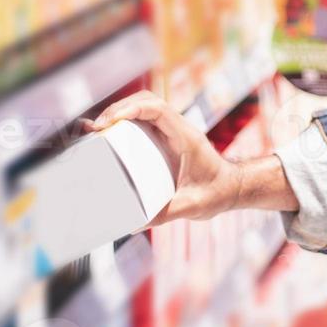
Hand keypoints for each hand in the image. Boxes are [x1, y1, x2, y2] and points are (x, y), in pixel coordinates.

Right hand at [83, 92, 299, 222]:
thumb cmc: (216, 192)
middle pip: (146, 102)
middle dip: (118, 108)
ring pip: (143, 108)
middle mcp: (178, 128)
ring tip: (96, 129)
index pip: (158, 109)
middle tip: (96, 128)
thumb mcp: (193, 205)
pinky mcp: (165, 138)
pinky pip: (143, 121)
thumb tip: (134, 224)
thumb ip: (168, 214)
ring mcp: (171, 131)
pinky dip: (124, 121)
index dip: (132, 109)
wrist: (231, 187)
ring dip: (119, 112)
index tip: (111, 121)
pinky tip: (108, 133)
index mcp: (185, 137)